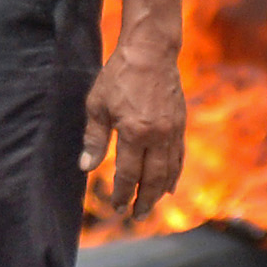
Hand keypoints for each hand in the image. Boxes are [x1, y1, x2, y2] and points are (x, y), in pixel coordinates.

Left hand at [82, 44, 186, 222]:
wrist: (151, 51)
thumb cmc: (120, 75)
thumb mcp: (98, 104)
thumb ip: (94, 138)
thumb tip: (86, 167)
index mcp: (134, 132)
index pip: (128, 174)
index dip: (122, 193)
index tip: (117, 206)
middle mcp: (158, 136)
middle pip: (153, 178)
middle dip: (144, 200)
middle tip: (135, 215)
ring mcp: (173, 130)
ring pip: (169, 170)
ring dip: (160, 192)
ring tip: (150, 206)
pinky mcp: (180, 124)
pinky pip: (179, 155)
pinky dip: (175, 173)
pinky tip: (170, 185)